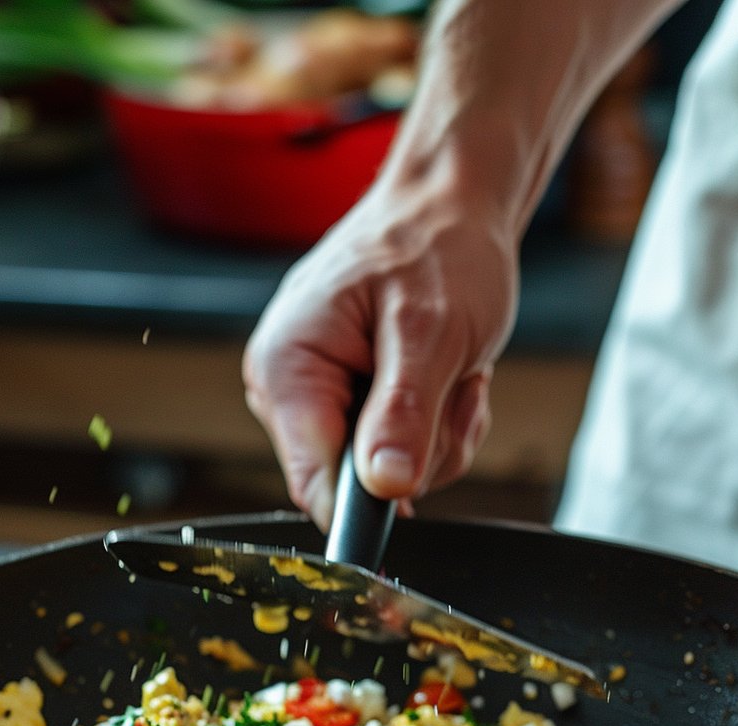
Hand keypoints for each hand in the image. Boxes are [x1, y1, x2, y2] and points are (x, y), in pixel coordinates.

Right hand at [243, 175, 519, 530]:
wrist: (450, 209)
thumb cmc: (435, 246)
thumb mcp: (430, 330)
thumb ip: (404, 412)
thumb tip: (384, 486)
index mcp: (287, 369)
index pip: (314, 483)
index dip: (367, 503)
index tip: (416, 478)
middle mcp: (290, 393)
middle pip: (357, 486)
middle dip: (420, 449)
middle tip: (449, 384)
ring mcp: (323, 404)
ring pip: (391, 478)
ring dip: (440, 434)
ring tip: (450, 370)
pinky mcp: (353, 410)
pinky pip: (405, 458)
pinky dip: (440, 426)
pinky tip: (445, 377)